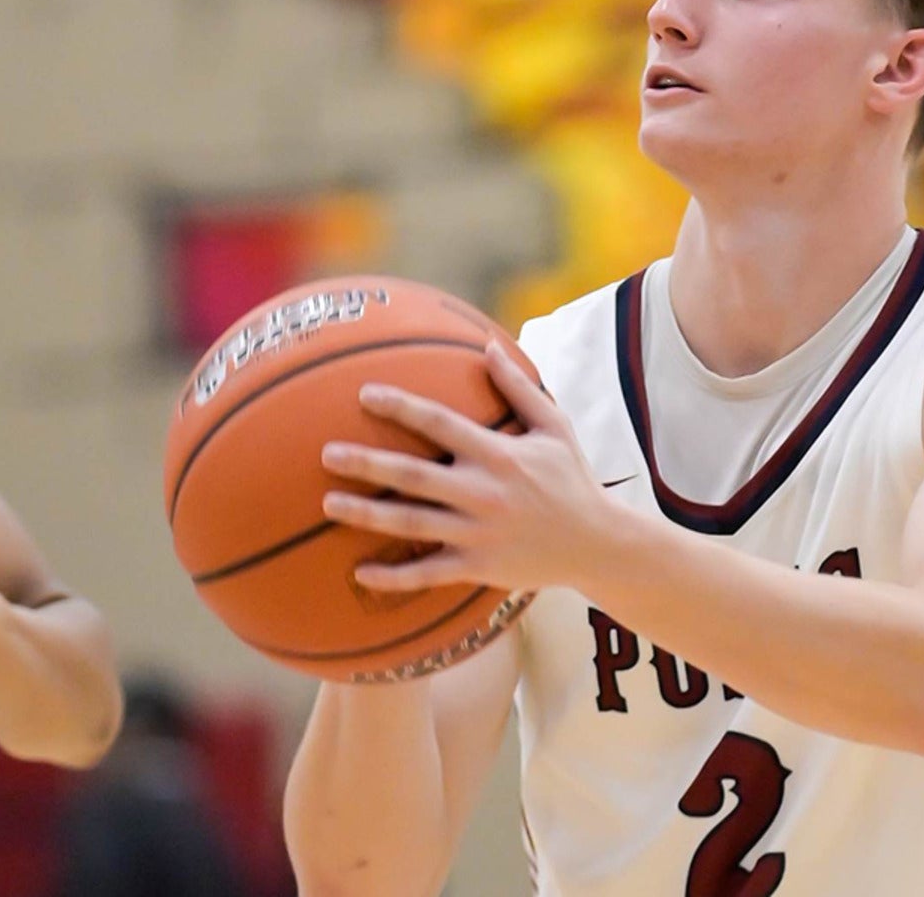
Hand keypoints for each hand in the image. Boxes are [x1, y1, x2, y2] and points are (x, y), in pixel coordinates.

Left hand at [321, 342, 623, 594]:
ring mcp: (478, 533)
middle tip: (327, 453)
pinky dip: (394, 577)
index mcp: (499, 455)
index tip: (365, 393)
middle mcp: (483, 493)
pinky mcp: (478, 566)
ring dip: (368, 514)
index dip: (402, 407)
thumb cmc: (571, 479)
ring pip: (412, 524)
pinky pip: (428, 573)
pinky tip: (360, 573)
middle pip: (414, 477)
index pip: (441, 425)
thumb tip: (488, 346)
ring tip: (330, 502)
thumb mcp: (554, 427)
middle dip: (368, 464)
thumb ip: (518, 388)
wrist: (596, 543)